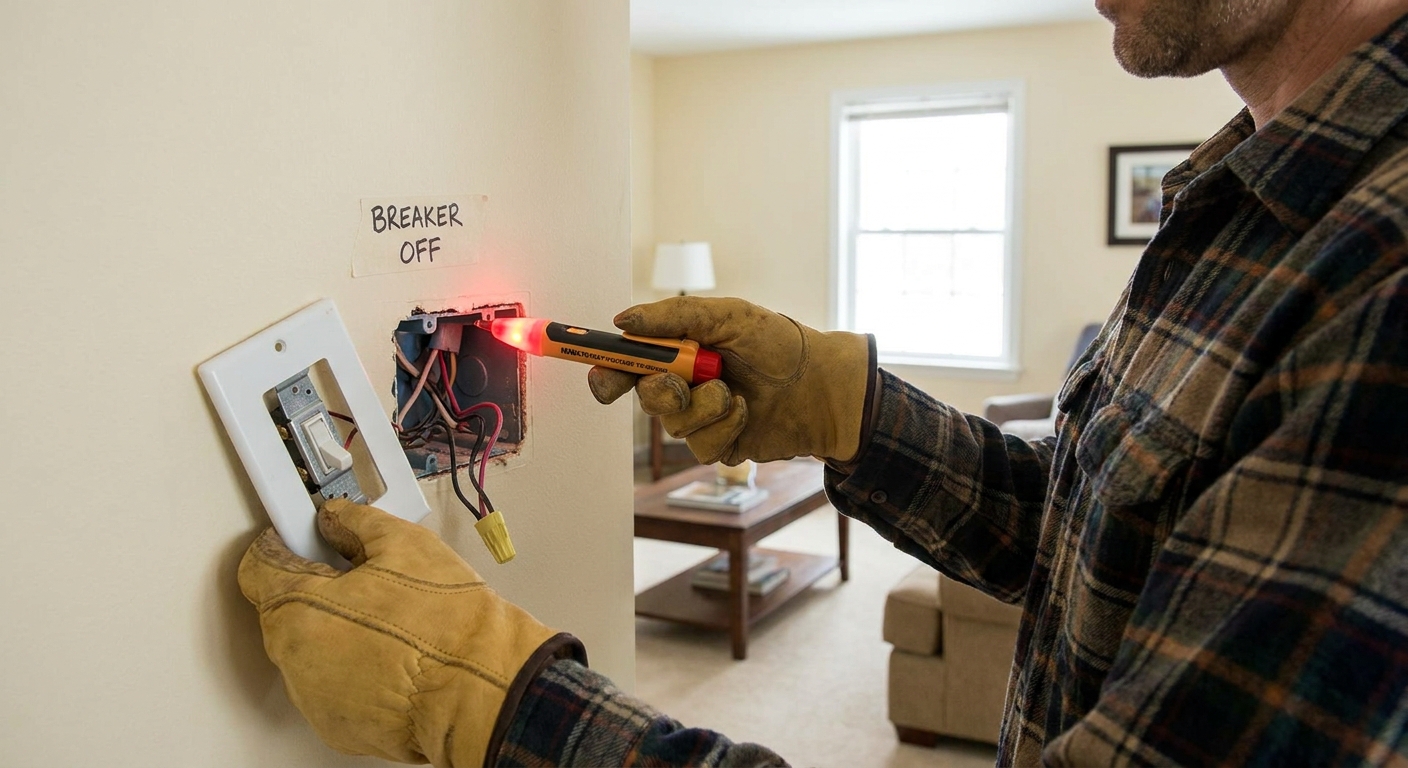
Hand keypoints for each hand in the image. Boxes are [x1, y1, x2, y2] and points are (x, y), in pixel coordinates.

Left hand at [237, 500, 583, 766]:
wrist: (481, 689)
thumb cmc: (446, 624)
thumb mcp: (405, 545)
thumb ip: (357, 522)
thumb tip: (337, 518)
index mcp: (299, 610)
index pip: (258, 568)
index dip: (279, 546)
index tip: (298, 539)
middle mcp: (295, 661)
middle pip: (285, 613)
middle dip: (316, 591)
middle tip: (362, 579)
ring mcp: (315, 699)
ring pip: (310, 652)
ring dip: (335, 634)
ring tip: (388, 622)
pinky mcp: (339, 727)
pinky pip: (334, 686)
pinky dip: (354, 670)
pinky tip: (393, 657)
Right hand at [588, 296, 873, 463]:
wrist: (822, 387)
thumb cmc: (779, 344)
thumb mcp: (728, 316)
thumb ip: (673, 317)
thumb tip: (623, 320)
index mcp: (680, 350)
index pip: (629, 363)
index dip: (607, 370)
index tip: (601, 375)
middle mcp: (684, 384)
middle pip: (643, 396)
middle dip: (660, 391)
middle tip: (681, 382)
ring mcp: (700, 417)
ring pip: (673, 424)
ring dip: (703, 408)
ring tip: (734, 393)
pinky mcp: (718, 445)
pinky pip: (700, 446)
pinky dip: (722, 428)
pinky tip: (744, 413)